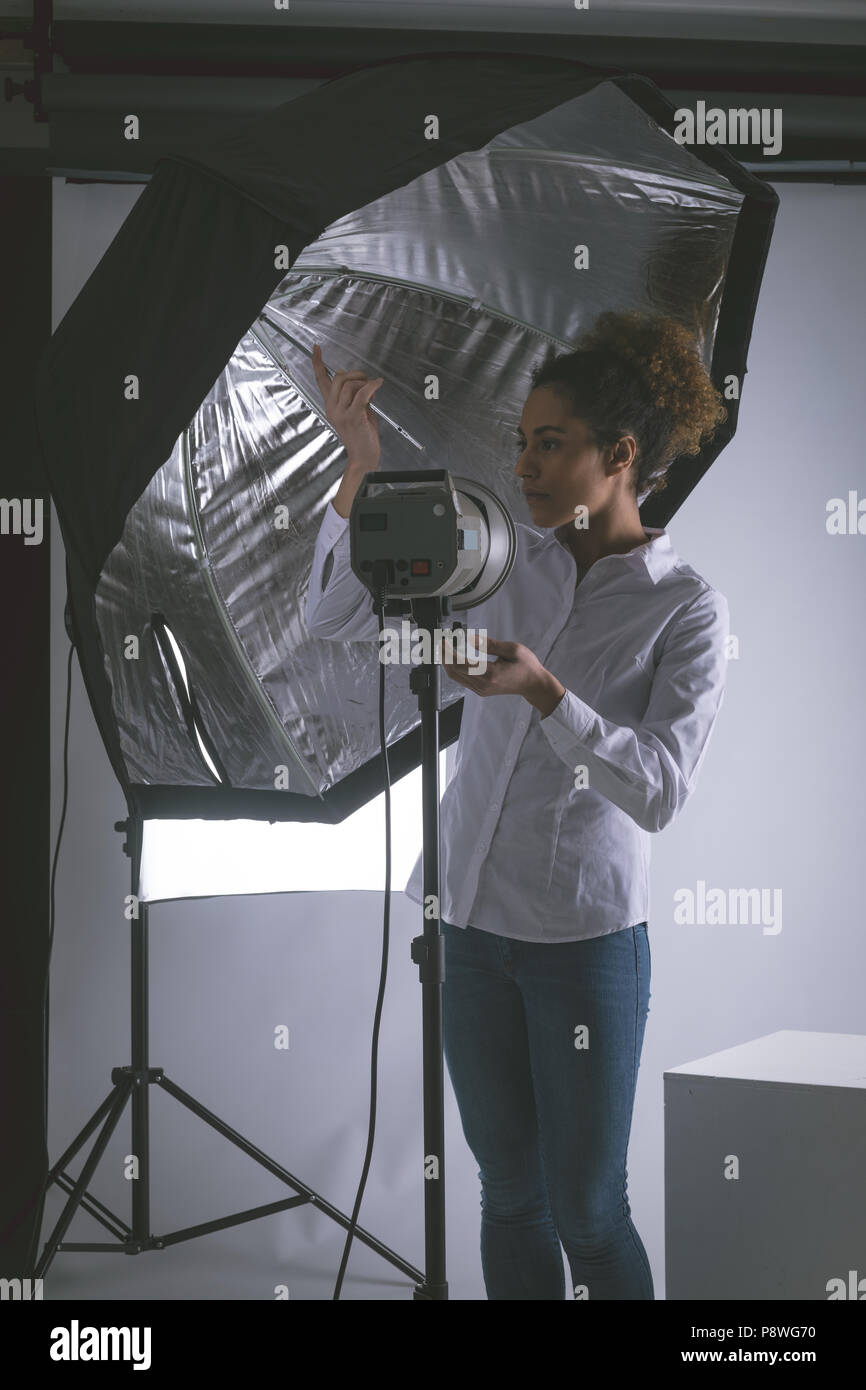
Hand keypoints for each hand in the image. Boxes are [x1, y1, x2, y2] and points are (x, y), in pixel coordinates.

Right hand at [311, 342, 382, 472]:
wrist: (363, 458)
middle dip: (356, 374)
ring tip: (373, 393)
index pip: (321, 381)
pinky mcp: (353, 416)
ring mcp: (341, 413)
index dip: (318, 363)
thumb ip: (350, 394)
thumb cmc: (361, 436)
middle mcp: (332, 408)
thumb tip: (344, 373)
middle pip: (340, 378)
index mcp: (330, 406)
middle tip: (367, 381)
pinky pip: (362, 393)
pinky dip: (372, 386)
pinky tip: (378, 384)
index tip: (316, 348)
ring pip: (351, 385)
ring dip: (366, 383)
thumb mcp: (354, 411)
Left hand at [442, 636, 565, 714]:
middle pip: (454, 671)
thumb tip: (470, 638)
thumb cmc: (526, 666)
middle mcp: (483, 684)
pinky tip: (454, 657)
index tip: (444, 640)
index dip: (449, 651)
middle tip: (441, 642)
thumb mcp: (512, 649)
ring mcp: (481, 689)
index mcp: (490, 674)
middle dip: (444, 656)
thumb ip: (489, 644)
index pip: (460, 663)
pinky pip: (462, 679)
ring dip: (448, 662)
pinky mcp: (481, 690)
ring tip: (445, 648)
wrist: (533, 684)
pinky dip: (455, 668)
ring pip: (456, 676)